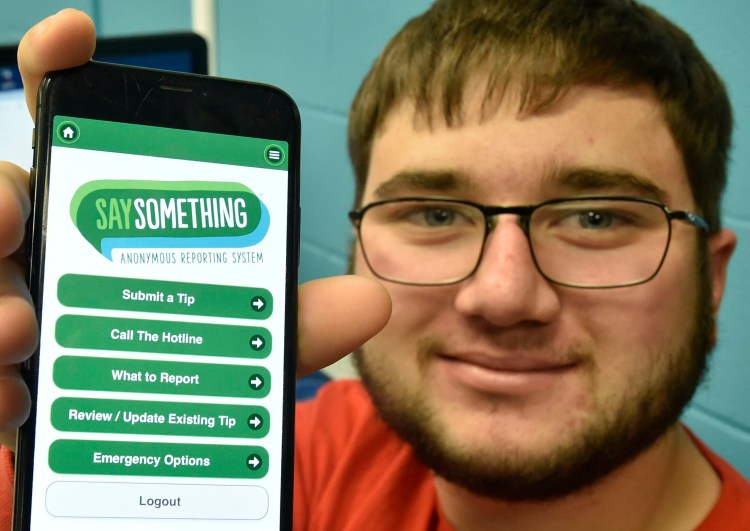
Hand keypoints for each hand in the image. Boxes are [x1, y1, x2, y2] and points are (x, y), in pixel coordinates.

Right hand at [0, 9, 391, 449]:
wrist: (146, 463)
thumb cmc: (184, 380)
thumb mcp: (241, 349)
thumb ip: (294, 325)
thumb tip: (372, 300)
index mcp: (109, 225)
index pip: (76, 129)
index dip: (66, 71)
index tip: (73, 33)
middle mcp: (50, 254)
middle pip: (5, 193)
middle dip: (0, 193)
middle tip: (15, 215)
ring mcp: (14, 306)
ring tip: (22, 327)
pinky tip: (16, 399)